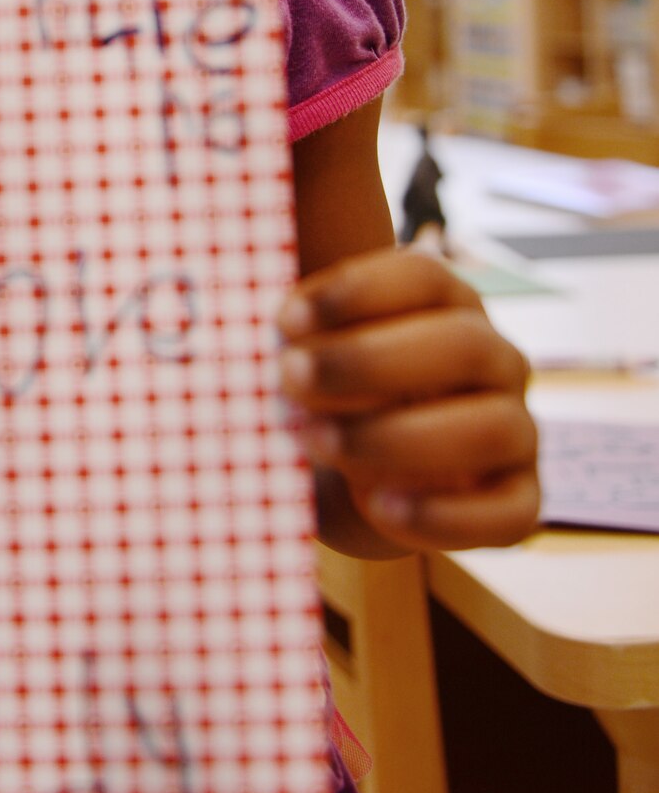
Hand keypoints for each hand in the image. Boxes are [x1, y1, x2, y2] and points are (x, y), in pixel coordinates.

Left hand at [277, 247, 538, 551]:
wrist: (351, 483)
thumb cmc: (326, 400)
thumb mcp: (310, 363)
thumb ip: (300, 345)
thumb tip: (274, 350)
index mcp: (446, 304)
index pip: (423, 276)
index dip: (356, 292)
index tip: (286, 318)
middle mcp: (494, 359)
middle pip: (460, 344)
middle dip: (368, 362)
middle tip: (290, 377)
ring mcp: (516, 429)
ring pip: (491, 427)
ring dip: (397, 437)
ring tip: (318, 442)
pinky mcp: (519, 501)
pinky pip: (507, 513)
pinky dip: (443, 516)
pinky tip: (379, 508)